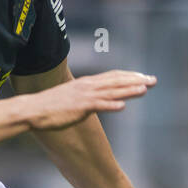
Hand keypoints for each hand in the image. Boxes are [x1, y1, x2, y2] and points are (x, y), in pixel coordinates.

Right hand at [24, 71, 156, 131]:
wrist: (35, 110)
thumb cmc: (52, 107)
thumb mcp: (72, 98)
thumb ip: (85, 97)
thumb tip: (94, 100)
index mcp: (87, 83)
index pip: (112, 76)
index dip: (129, 76)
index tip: (143, 77)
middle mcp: (88, 86)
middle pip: (116, 81)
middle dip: (136, 80)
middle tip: (153, 80)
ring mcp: (85, 96)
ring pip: (112, 91)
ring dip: (129, 90)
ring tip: (145, 89)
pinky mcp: (80, 108)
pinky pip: (98, 105)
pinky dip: (111, 105)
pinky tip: (123, 105)